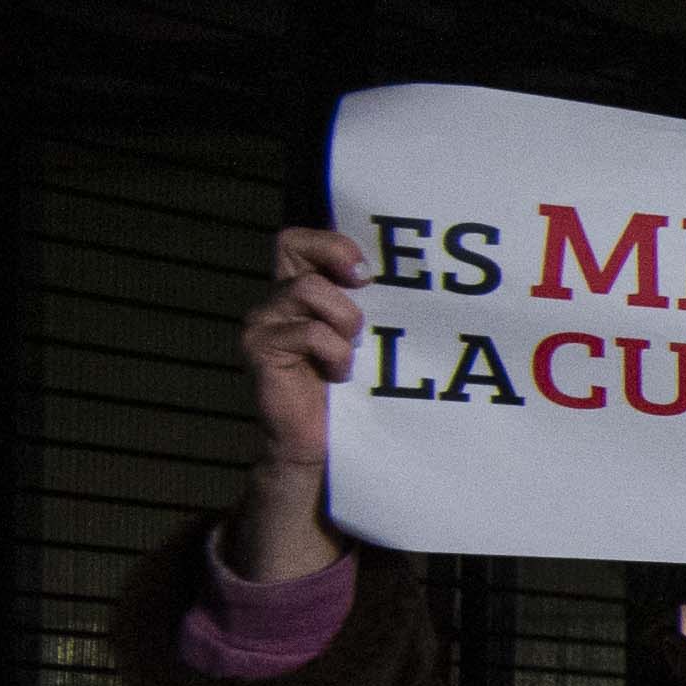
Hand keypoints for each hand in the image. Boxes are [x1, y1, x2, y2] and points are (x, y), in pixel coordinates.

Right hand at [231, 227, 366, 578]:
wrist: (326, 446)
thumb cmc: (358, 389)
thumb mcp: (372, 339)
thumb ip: (379, 306)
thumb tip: (426, 276)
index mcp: (303, 290)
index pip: (301, 239)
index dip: (333, 241)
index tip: (369, 270)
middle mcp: (277, 299)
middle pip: (291, 244)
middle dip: (337, 262)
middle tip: (365, 290)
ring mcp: (264, 322)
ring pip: (306, 289)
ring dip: (345, 319)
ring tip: (353, 351)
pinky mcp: (260, 350)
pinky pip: (307, 332)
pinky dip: (333, 352)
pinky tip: (338, 375)